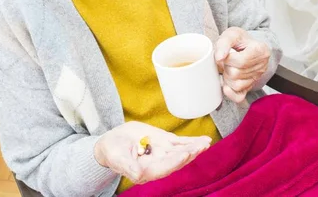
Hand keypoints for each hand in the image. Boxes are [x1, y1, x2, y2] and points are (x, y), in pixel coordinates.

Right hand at [94, 121, 210, 183]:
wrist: (113, 141)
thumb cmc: (112, 152)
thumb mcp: (116, 158)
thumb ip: (127, 167)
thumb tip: (137, 176)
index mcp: (147, 171)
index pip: (164, 167)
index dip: (175, 161)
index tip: (185, 154)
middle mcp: (159, 164)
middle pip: (177, 160)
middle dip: (189, 154)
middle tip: (200, 147)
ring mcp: (164, 152)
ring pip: (183, 151)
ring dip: (195, 147)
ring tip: (206, 143)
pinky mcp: (166, 142)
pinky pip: (182, 143)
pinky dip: (193, 141)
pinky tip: (205, 140)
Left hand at [215, 27, 270, 102]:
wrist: (246, 46)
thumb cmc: (240, 40)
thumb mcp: (232, 34)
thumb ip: (224, 43)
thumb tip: (219, 57)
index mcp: (260, 50)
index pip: (241, 61)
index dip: (229, 59)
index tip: (228, 53)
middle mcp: (262, 65)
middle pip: (237, 73)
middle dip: (227, 67)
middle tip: (227, 61)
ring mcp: (257, 77)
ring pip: (237, 85)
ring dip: (227, 77)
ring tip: (229, 68)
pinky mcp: (250, 86)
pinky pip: (239, 97)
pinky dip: (230, 92)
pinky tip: (226, 84)